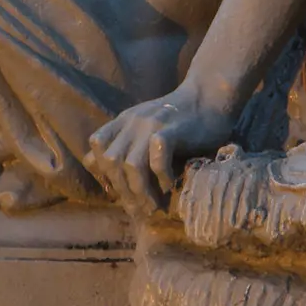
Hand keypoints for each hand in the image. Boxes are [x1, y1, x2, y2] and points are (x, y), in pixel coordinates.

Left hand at [86, 86, 239, 215]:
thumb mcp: (147, 128)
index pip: (96, 146)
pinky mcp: (171, 130)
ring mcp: (151, 125)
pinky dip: (161, 177)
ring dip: (140, 190)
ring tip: (152, 206)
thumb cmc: (181, 119)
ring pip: (130, 165)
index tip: (119, 190)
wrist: (210, 95)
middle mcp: (132, 121)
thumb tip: (110, 176)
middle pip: (111, 161)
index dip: (102, 170)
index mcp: (123, 121)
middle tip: (137, 209)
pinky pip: (157, 159)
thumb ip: (129, 145)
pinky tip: (169, 185)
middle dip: (122, 190)